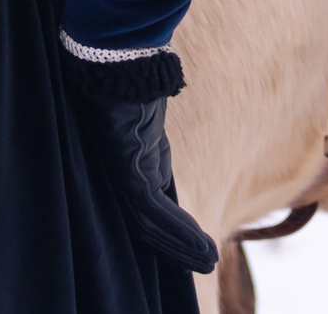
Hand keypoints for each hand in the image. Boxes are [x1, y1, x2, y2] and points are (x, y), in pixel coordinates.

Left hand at [78, 95, 219, 275]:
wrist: (118, 62)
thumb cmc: (129, 87)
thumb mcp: (148, 128)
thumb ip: (153, 155)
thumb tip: (162, 178)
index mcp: (127, 165)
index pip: (144, 212)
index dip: (169, 235)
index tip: (194, 250)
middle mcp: (121, 173)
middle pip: (145, 225)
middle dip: (177, 249)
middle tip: (207, 265)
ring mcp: (121, 172)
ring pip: (149, 224)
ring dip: (181, 246)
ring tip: (209, 262)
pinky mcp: (125, 168)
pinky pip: (151, 209)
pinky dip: (178, 230)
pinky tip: (201, 245)